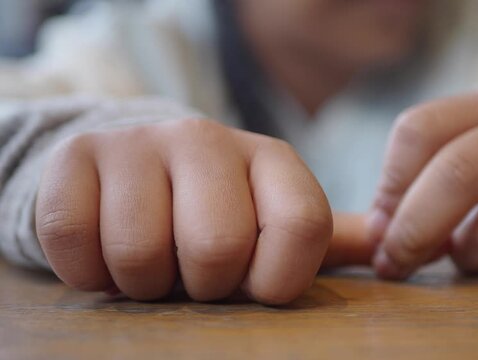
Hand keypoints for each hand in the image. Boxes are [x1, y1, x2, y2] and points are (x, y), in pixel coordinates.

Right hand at [36, 119, 331, 303]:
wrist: (129, 167)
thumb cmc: (212, 208)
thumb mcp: (272, 216)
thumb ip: (321, 234)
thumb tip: (387, 246)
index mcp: (271, 160)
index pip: (302, 227)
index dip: (277, 278)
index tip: (256, 283)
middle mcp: (209, 139)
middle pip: (218, 248)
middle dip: (203, 283)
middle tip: (193, 270)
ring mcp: (140, 142)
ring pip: (142, 252)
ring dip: (145, 279)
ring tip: (152, 257)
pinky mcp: (78, 156)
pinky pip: (78, 240)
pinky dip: (89, 268)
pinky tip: (105, 247)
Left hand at [367, 90, 477, 280]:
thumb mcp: (472, 141)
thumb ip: (421, 175)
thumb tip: (378, 230)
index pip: (419, 130)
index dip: (390, 184)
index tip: (379, 225)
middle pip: (457, 175)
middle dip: (414, 229)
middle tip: (392, 263)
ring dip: (465, 255)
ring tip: (462, 254)